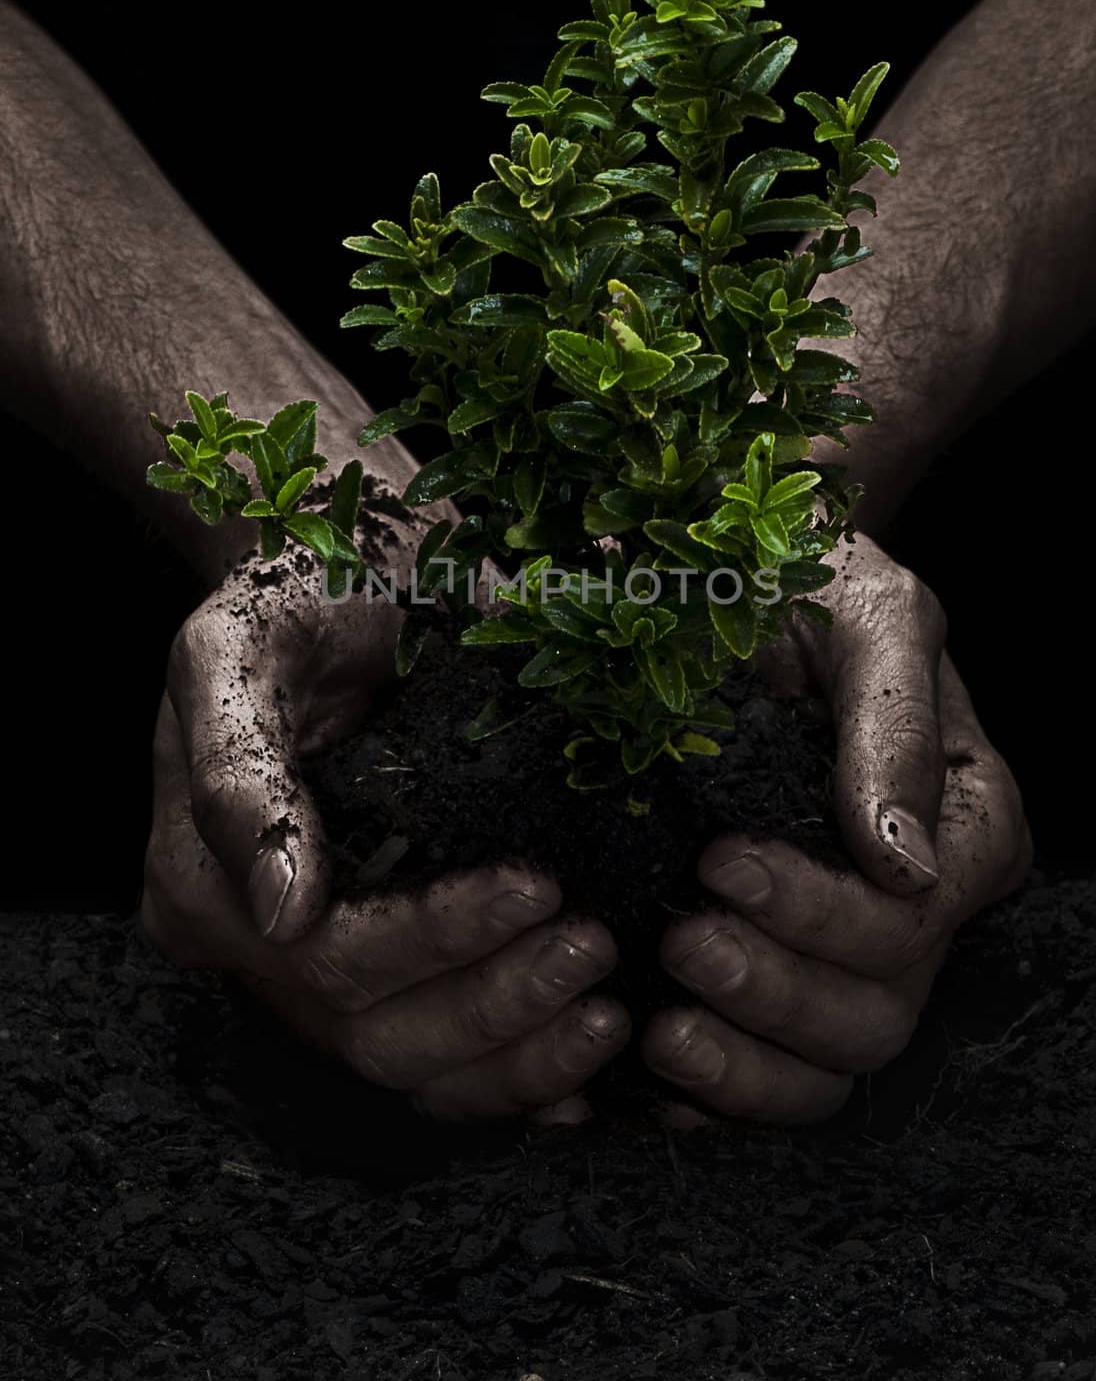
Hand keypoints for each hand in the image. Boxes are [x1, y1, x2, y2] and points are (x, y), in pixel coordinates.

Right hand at [141, 553, 629, 1123]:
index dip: (436, 937)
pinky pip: (442, 1064)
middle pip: (374, 1033)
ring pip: (414, 1067)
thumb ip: (239, 767)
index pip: (327, 957)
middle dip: (495, 1000)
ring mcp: (314, 975)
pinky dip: (516, 1075)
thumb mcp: (241, 648)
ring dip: (518, 1054)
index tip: (537, 884)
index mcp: (201, 884)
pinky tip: (585, 1066)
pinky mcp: (381, 973)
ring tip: (607, 1008)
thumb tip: (282, 910)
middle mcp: (254, 950)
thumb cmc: (294, 600)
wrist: (343, 585)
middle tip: (594, 945)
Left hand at [642, 535, 1031, 1125]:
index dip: (821, 911)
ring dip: (744, 1060)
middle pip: (876, 1010)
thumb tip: (904, 861)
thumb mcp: (869, 618)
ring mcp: (847, 949)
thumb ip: (892, 728)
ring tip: (658, 1020)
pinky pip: (765, 1073)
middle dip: (776, 988)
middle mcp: (919, 906)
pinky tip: (643, 1069)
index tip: (720, 859)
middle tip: (681, 939)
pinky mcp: (780, 968)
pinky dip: (709, 1091)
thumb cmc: (819, 584)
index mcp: (966, 827)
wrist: (744, 587)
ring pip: (829, 1066)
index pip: (913, 917)